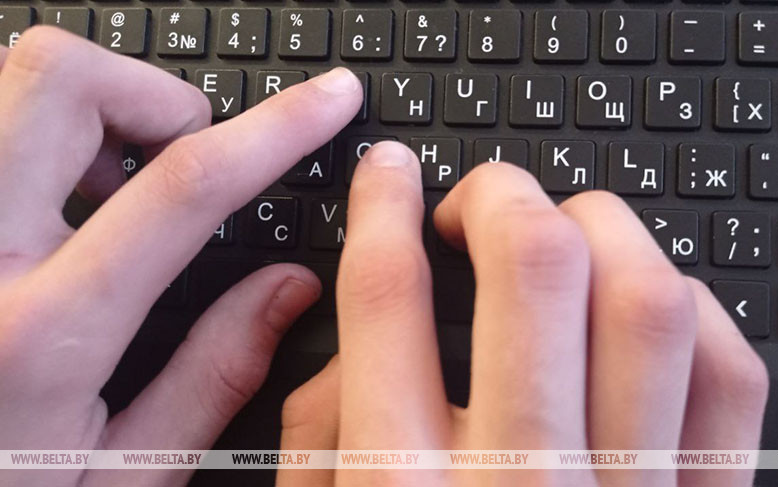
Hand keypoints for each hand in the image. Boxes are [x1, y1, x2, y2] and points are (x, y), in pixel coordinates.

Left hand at [0, 27, 361, 486]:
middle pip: (65, 80)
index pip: (183, 187)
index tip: (327, 101)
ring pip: (15, 81)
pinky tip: (60, 207)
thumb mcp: (125, 472)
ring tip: (114, 189)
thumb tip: (289, 289)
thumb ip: (214, 373)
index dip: (278, 129)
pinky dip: (43, 137)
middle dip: (157, 99)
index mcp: (41, 336)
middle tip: (186, 160)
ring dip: (92, 113)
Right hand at [278, 142, 769, 486]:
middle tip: (480, 199)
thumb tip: (350, 337)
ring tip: (567, 230)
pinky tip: (645, 304)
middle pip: (534, 271)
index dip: (385, 208)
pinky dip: (689, 308)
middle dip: (500, 196)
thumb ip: (317, 444)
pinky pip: (726, 376)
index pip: (388, 301)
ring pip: (646, 301)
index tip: (391, 174)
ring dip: (603, 229)